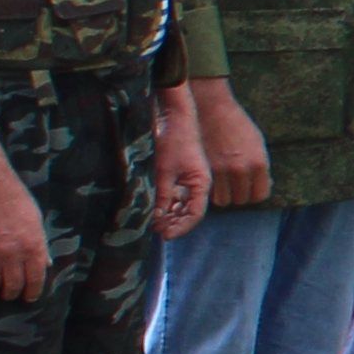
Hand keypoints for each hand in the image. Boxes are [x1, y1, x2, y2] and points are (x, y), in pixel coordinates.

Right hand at [0, 154, 45, 301]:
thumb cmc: (14, 200)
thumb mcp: (36, 221)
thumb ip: (39, 245)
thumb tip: (45, 264)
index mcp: (33, 246)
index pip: (35, 280)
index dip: (33, 292)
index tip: (30, 297)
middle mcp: (12, 254)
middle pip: (13, 286)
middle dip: (13, 293)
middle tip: (11, 294)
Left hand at [148, 94, 209, 242]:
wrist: (175, 117)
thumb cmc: (174, 141)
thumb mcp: (164, 171)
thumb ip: (162, 195)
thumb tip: (157, 217)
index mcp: (201, 184)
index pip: (195, 214)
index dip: (181, 227)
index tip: (164, 235)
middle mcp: (198, 185)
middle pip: (189, 212)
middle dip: (173, 223)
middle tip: (154, 230)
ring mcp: (190, 180)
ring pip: (181, 205)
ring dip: (168, 215)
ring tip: (152, 222)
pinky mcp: (181, 175)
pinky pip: (175, 196)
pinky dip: (166, 204)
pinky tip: (154, 209)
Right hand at [194, 82, 271, 209]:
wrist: (212, 109)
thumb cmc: (237, 124)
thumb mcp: (257, 143)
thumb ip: (261, 166)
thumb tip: (265, 185)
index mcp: (258, 162)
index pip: (260, 195)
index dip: (256, 193)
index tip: (251, 188)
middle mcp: (240, 169)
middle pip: (241, 200)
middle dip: (240, 195)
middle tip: (236, 186)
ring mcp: (220, 170)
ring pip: (223, 200)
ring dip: (224, 195)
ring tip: (223, 185)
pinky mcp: (203, 168)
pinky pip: (208, 192)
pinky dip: (210, 190)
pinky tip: (212, 181)